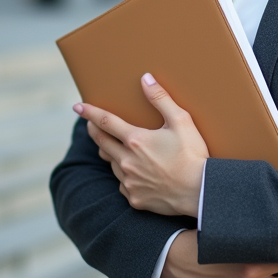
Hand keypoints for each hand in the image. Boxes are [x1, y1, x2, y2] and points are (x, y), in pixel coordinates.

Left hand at [75, 74, 207, 217]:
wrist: (200, 192)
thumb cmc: (193, 155)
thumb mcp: (181, 121)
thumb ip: (161, 99)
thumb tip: (145, 79)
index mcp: (136, 140)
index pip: (106, 122)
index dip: (90, 113)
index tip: (77, 107)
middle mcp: (127, 161)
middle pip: (101, 143)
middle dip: (94, 131)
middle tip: (92, 125)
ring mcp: (129, 182)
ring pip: (111, 164)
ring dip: (111, 154)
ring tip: (118, 149)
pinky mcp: (134, 198)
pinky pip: (122, 183)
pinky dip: (125, 175)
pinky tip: (136, 173)